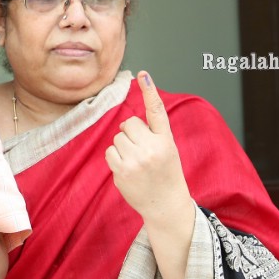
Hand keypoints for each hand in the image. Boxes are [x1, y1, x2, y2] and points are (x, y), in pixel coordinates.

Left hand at [105, 71, 192, 222]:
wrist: (166, 204)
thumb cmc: (166, 174)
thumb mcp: (168, 149)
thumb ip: (153, 134)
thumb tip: (127, 123)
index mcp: (166, 140)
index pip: (157, 111)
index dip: (149, 91)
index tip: (143, 74)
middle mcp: (152, 148)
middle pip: (129, 123)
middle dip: (131, 133)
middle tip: (142, 150)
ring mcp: (136, 160)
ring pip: (117, 137)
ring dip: (123, 146)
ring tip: (136, 161)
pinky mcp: (122, 170)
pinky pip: (110, 151)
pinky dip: (115, 158)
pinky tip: (128, 168)